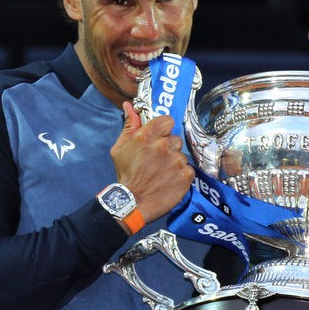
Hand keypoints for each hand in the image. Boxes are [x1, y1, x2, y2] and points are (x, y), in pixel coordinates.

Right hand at [110, 102, 193, 222]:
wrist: (133, 203)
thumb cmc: (126, 176)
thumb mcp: (120, 149)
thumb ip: (129, 126)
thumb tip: (129, 106)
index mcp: (146, 137)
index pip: (167, 121)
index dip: (164, 129)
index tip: (159, 137)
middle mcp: (163, 146)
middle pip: (175, 139)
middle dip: (169, 147)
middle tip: (158, 160)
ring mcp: (176, 161)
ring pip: (181, 155)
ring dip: (175, 162)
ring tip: (163, 173)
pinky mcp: (186, 175)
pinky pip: (188, 169)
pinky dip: (181, 175)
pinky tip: (170, 181)